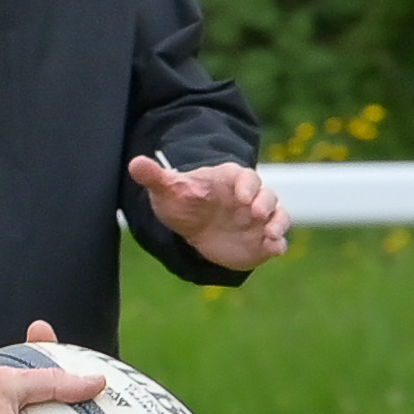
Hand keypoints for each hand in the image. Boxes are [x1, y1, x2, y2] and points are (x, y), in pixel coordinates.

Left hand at [131, 152, 288, 269]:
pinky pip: (276, 240)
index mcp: (231, 180)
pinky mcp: (262, 240)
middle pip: (268, 195)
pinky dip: (278, 244)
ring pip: (278, 216)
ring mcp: (259, 219)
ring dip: (278, 224)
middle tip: (256, 214)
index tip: (241, 197)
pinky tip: (274, 249)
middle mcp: (251, 198)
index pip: (246, 177)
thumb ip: (156, 176)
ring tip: (271, 234)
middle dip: (265, 203)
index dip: (247, 185)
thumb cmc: (183, 202)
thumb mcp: (168, 189)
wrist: (192, 227)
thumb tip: (134, 163)